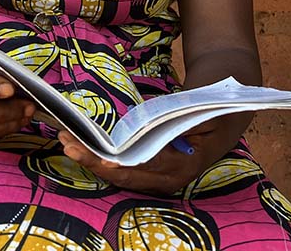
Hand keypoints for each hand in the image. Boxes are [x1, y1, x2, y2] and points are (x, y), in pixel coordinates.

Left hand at [58, 119, 223, 194]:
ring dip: (91, 158)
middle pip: (123, 175)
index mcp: (183, 167)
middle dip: (93, 161)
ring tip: (66, 140)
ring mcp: (157, 176)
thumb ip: (188, 120)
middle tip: (68, 143)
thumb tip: (162, 125)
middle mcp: (167, 178)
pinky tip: (79, 144)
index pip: (142, 169)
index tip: (93, 154)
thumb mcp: (207, 113)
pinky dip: (100, 156)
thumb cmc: (215, 111)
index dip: (116, 164)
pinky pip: (121, 167)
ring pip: (118, 174)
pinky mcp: (149, 168)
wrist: (224, 116)